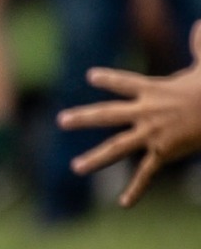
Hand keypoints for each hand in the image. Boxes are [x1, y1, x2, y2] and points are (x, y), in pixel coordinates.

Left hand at [56, 20, 200, 205]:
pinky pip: (147, 173)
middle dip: (83, 117)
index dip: (108, 79)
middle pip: (107, 114)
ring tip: (75, 168)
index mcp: (154, 90)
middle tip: (62, 121)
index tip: (91, 76)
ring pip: (117, 147)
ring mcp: (153, 134)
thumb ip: (200, 44)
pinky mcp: (164, 152)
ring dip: (96, 159)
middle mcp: (146, 112)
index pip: (125, 82)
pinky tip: (123, 204)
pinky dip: (136, 189)